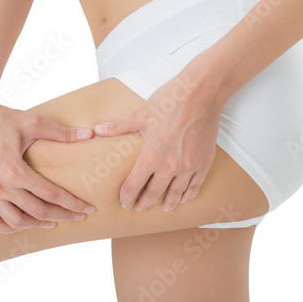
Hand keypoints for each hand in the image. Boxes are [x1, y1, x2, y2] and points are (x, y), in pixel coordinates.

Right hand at [0, 94, 95, 233]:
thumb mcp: (34, 122)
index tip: (88, 209)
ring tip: (52, 221)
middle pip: (38, 211)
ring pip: (15, 222)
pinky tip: (23, 223)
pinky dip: (9, 227)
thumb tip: (90, 134)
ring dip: (37, 224)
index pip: (52, 194)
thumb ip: (62, 133)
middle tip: (77, 216)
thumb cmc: (4, 118)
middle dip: (62, 216)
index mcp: (14, 169)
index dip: (73, 204)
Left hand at [94, 72, 221, 211]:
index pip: (135, 185)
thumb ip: (119, 127)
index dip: (127, 196)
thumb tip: (98, 129)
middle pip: (154, 192)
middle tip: (139, 207)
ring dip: (168, 202)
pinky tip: (184, 198)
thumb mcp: (141, 114)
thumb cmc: (169, 101)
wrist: (201, 93)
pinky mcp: (204, 161)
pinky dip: (188, 193)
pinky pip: (195, 184)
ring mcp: (189, 165)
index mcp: (152, 156)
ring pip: (176, 192)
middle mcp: (170, 166)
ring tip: (163, 208)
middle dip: (145, 202)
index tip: (124, 202)